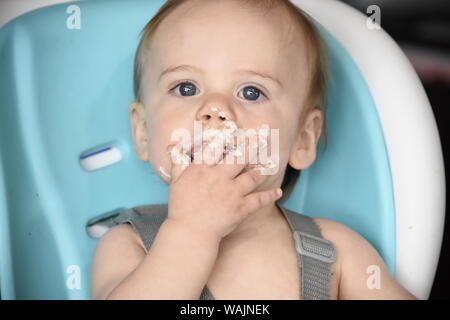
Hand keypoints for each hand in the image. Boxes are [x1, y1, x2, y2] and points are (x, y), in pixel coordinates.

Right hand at [166, 141, 281, 240]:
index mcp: (203, 169)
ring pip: (252, 176)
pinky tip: (278, 191)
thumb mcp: (176, 182)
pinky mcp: (241, 208)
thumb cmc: (181, 207)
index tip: (238, 131)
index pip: (217, 147)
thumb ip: (178, 163)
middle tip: (261, 140)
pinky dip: (270, 195)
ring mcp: (232, 192)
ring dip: (262, 170)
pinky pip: (259, 199)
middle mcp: (219, 177)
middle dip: (252, 147)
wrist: (190, 232)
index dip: (229, 137)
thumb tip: (173, 147)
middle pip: (240, 157)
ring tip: (268, 164)